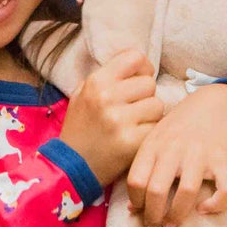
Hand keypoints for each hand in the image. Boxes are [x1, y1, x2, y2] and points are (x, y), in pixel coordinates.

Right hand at [58, 48, 164, 186]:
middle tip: (131, 111)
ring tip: (132, 126)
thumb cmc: (80, 130)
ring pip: (157, 105)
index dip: (142, 68)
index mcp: (95, 82)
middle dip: (144, 97)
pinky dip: (148, 134)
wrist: (69, 169)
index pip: (135, 57)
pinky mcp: (131, 142)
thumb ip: (108, 76)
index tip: (138, 80)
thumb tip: (138, 62)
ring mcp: (119, 121)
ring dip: (149, 116)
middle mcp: (107, 98)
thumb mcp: (83, 95)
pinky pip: (156, 127)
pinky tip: (134, 140)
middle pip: (149, 83)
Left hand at [126, 83, 226, 226]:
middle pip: (157, 191)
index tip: (139, 211)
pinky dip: (216, 205)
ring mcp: (201, 154)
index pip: (135, 181)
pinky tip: (205, 209)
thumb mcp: (154, 141)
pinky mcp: (224, 159)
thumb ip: (142, 170)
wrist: (215, 104)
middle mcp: (175, 150)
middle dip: (152, 216)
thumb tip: (132, 210)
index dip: (135, 202)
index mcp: (153, 145)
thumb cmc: (178, 129)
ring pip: (186, 194)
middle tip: (154, 226)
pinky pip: (225, 190)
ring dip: (177, 216)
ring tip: (172, 225)